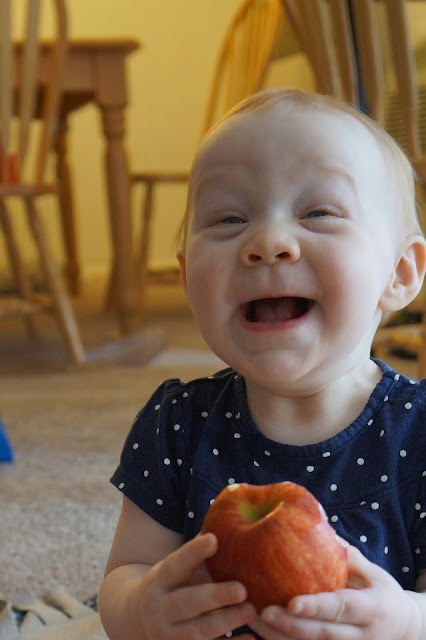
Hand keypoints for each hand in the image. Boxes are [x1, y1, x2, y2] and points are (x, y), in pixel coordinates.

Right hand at [136, 533, 255, 639]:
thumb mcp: (173, 568)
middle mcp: (161, 608)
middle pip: (188, 602)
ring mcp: (169, 635)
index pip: (176, 563)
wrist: (133, 621)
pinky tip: (250, 638)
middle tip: (242, 589)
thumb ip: (196, 554)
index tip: (214, 538)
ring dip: (226, 622)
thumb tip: (226, 521)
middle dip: (216, 596)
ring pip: (198, 631)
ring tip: (251, 610)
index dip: (194, 551)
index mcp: (160, 579)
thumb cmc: (168, 586)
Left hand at [249, 543, 423, 639]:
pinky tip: (260, 631)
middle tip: (263, 611)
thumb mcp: (373, 572)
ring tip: (252, 619)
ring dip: (280, 638)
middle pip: (323, 635)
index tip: (291, 601)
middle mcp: (362, 636)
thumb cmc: (382, 593)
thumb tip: (316, 525)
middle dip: (291, 626)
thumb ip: (347, 556)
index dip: (317, 607)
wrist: (404, 630)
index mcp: (372, 609)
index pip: (342, 609)